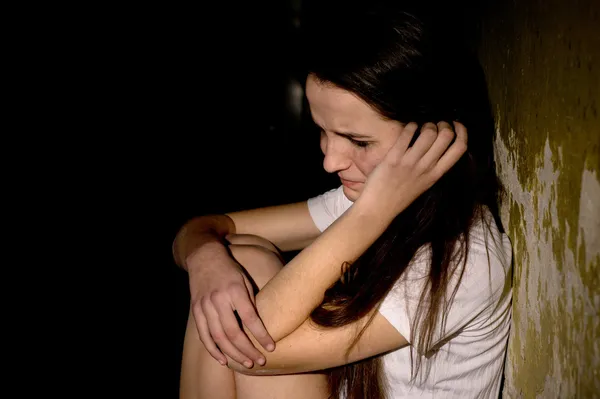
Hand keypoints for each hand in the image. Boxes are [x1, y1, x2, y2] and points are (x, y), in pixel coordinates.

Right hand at [187, 245, 274, 367]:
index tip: (271, 347)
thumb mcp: (244, 279)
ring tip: (246, 363)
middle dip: (248, 350)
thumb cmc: (229, 269)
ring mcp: (204, 306)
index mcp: (234, 290)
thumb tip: (260, 325)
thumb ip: (250, 301)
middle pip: (233, 332)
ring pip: (218, 337)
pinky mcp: (196, 311)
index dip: (261, 335)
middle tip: (260, 360)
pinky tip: (224, 360)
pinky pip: (204, 335)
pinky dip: (213, 350)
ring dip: (233, 354)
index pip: (250, 318)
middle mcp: (218, 299)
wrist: (204, 258)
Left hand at [360, 121, 466, 215]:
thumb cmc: (400, 196)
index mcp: (435, 175)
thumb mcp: (423, 184)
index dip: (462, 132)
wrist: (378, 209)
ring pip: (428, 133)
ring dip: (426, 124)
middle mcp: (426, 168)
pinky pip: (407, 134)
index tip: (456, 124)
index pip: (459, 149)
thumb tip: (439, 146)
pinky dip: (410, 126)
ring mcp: (410, 163)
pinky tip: (409, 128)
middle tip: (435, 125)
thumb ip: (433, 168)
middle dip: (443, 124)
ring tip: (420, 127)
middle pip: (446, 136)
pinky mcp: (393, 159)